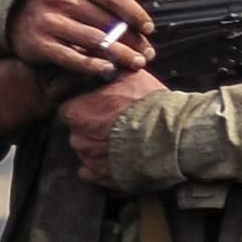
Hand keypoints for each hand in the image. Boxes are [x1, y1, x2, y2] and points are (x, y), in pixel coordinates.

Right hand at [11, 0, 156, 74]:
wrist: (17, 15)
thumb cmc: (62, 2)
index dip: (134, 13)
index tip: (149, 29)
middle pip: (106, 21)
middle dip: (131, 40)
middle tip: (148, 54)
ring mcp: (48, 21)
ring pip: (92, 40)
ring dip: (119, 54)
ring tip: (137, 64)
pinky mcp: (39, 44)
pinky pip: (71, 57)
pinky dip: (92, 65)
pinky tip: (109, 70)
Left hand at [62, 70, 167, 188]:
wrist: (172, 137)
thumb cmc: (149, 104)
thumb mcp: (130, 76)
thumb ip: (111, 73)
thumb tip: (106, 64)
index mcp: (76, 113)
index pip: (69, 110)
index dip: (85, 108)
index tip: (99, 107)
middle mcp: (77, 139)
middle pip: (78, 133)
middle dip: (92, 129)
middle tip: (114, 123)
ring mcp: (90, 161)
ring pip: (87, 153)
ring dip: (99, 148)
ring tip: (122, 142)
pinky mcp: (104, 178)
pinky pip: (92, 174)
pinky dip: (101, 167)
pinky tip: (117, 159)